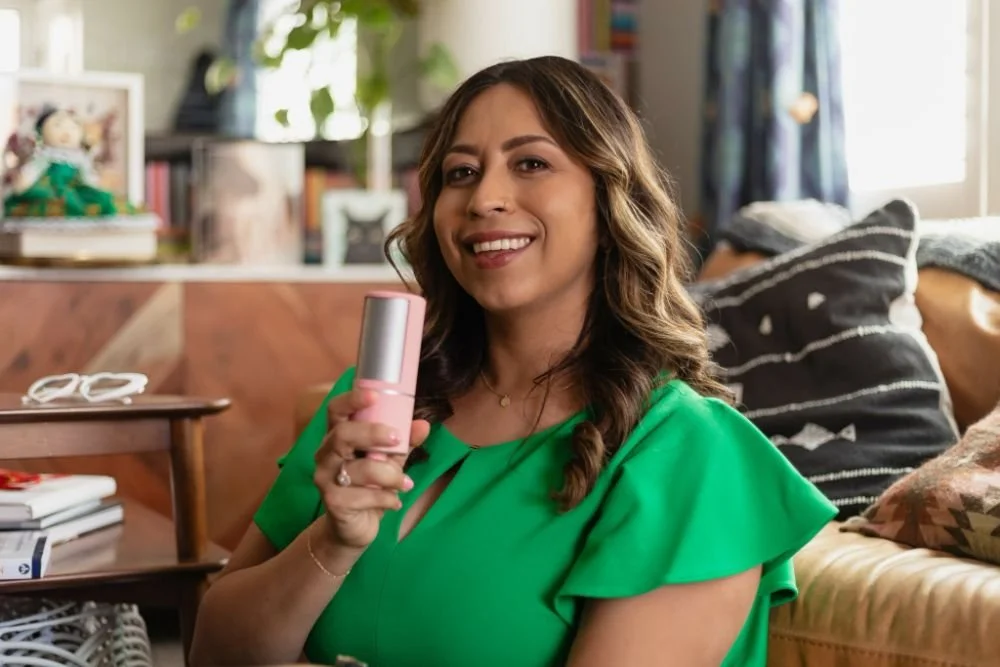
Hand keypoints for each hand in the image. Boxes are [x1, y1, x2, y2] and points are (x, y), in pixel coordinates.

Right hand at [313, 388, 430, 550]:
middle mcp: (326, 454)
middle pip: (343, 435)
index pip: (336, 410)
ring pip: (360, 469)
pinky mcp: (333, 503)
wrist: (354, 527)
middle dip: (373, 434)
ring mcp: (325, 479)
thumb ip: (403, 443)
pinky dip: (387, 498)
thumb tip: (423, 425)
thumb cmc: (369, 486)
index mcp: (337, 436)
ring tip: (405, 483)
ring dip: (390, 475)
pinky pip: (365, 496)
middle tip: (398, 440)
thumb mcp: (389, 461)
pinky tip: (394, 502)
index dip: (352, 400)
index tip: (375, 396)